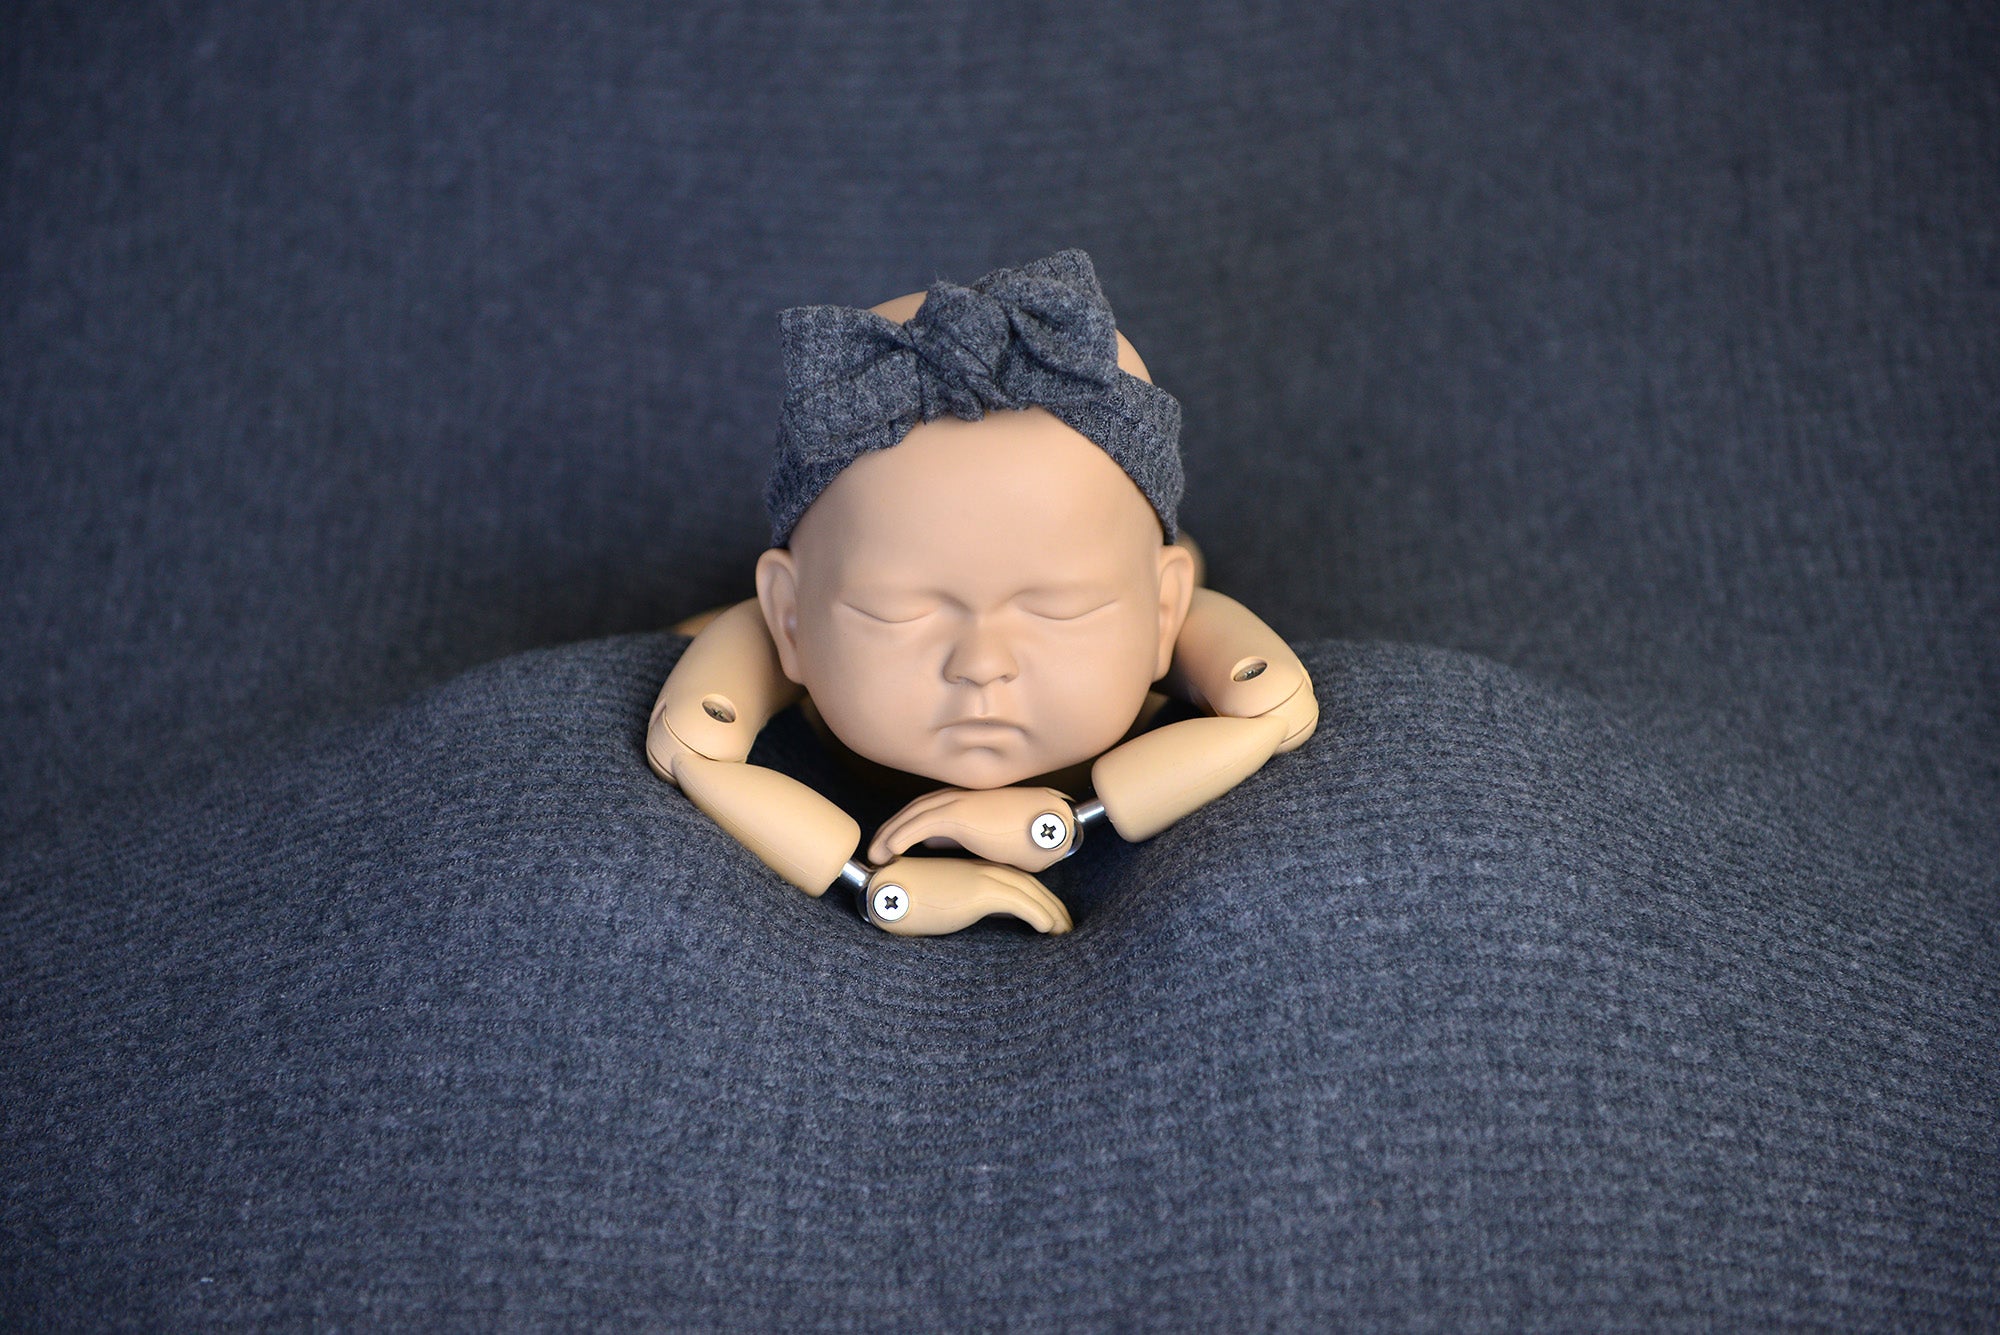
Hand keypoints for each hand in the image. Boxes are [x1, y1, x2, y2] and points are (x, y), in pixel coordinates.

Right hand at [863, 857, 1071, 936]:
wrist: (887, 892)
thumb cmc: (910, 900)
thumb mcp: (944, 900)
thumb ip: (963, 903)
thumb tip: (974, 917)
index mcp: (978, 872)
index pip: (1018, 883)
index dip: (1038, 899)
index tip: (1053, 917)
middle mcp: (985, 871)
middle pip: (1031, 887)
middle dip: (1053, 906)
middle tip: (1069, 927)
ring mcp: (983, 878)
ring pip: (1031, 896)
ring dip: (1053, 914)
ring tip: (1066, 933)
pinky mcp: (980, 891)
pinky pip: (1019, 904)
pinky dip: (1039, 916)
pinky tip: (1050, 930)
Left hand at [869, 785, 1077, 871]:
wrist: (1049, 824)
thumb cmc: (1026, 834)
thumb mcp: (987, 839)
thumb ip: (960, 838)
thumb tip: (934, 843)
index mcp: (964, 803)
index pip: (923, 812)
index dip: (902, 828)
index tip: (889, 847)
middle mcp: (957, 798)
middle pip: (911, 811)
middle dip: (890, 830)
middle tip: (874, 853)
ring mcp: (957, 803)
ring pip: (910, 817)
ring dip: (888, 835)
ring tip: (875, 857)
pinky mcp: (959, 814)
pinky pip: (919, 825)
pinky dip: (899, 837)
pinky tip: (888, 853)